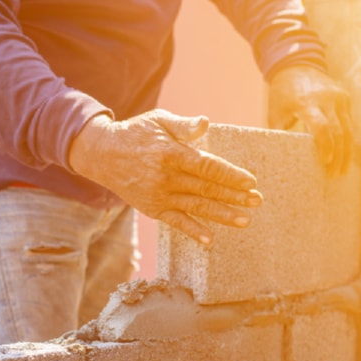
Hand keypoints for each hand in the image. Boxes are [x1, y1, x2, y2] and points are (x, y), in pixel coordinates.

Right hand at [69, 110, 262, 246]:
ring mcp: (159, 195)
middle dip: (235, 196)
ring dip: (222, 215)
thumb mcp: (159, 121)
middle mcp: (166, 177)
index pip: (207, 167)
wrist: (103, 155)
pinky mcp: (153, 208)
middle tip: (257, 201)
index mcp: (171, 153)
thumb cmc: (136, 134)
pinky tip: (210, 240)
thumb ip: (183, 125)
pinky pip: (176, 222)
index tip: (251, 182)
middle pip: (206, 188)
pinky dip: (193, 231)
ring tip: (245, 220)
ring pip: (196, 206)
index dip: (230, 175)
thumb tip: (205, 122)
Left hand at [267, 65, 352, 174]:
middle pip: (339, 132)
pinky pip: (350, 123)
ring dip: (346, 152)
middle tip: (333, 175)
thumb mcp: (276, 113)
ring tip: (341, 171)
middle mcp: (326, 98)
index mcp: (306, 102)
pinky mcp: (345, 97)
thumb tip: (282, 160)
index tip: (326, 163)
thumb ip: (281, 134)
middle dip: (338, 156)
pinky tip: (346, 156)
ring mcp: (339, 97)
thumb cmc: (282, 94)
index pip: (322, 127)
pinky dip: (348, 141)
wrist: (296, 65)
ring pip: (348, 129)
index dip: (326, 146)